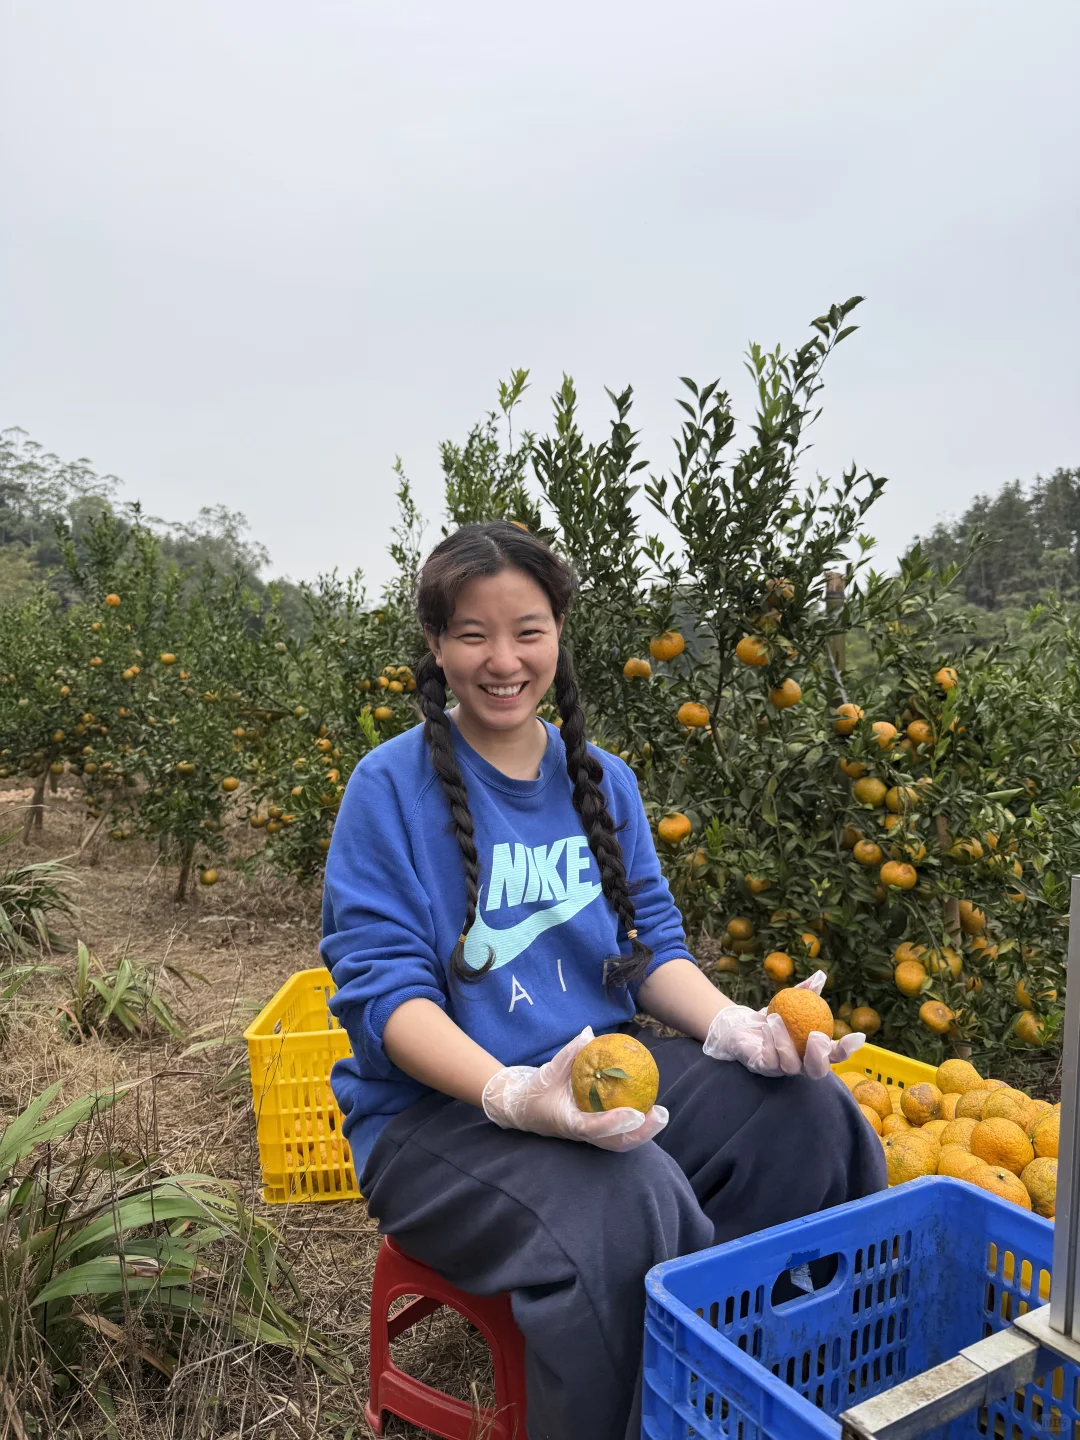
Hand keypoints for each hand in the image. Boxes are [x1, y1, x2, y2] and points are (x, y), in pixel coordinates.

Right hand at [482, 1028, 668, 1152]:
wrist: (520, 1109)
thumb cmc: (534, 1090)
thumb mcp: (548, 1070)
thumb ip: (569, 1053)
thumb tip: (590, 1033)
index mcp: (568, 1122)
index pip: (593, 1128)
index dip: (615, 1123)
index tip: (636, 1114)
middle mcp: (581, 1133)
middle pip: (614, 1143)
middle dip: (640, 1133)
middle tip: (661, 1114)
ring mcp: (589, 1135)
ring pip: (619, 1142)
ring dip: (642, 1132)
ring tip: (660, 1114)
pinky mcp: (593, 1131)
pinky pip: (617, 1132)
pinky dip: (634, 1124)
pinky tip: (647, 1106)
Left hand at [703, 971, 866, 1078]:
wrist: (741, 1024)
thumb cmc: (771, 1015)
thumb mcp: (789, 1001)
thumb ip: (806, 991)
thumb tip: (820, 976)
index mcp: (812, 1051)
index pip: (835, 1055)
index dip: (848, 1049)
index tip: (858, 1036)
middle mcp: (801, 1064)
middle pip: (818, 1072)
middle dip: (820, 1057)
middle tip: (816, 1036)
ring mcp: (781, 1070)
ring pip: (791, 1065)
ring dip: (785, 1042)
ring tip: (776, 1018)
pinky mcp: (762, 1069)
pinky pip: (769, 1062)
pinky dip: (769, 1043)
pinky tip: (765, 1026)